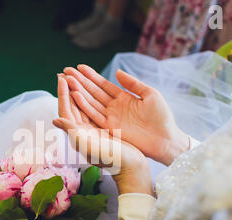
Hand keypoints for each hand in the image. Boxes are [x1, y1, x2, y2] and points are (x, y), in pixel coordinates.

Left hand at [53, 74, 152, 195]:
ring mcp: (93, 130)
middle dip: (68, 88)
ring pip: (83, 106)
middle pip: (72, 106)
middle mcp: (83, 132)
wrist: (132, 169)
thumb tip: (55, 119)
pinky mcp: (104, 130)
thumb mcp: (92, 145)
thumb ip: (73, 132)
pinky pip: (94, 110)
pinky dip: (91, 98)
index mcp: (77, 135)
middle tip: (65, 71)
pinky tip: (92, 89)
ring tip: (75, 76)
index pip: (66, 110)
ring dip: (78, 90)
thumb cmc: (113, 159)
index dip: (62, 93)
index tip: (61, 77)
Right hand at [63, 65, 188, 165]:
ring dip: (79, 91)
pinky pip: (94, 115)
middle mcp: (114, 107)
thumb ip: (133, 83)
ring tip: (67, 80)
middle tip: (66, 71)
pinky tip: (75, 95)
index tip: (79, 67)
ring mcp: (111, 117)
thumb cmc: (162, 117)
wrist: (165, 139)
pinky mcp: (110, 128)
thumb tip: (117, 71)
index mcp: (123, 97)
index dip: (91, 76)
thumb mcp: (150, 94)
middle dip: (80, 81)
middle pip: (93, 92)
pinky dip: (84, 105)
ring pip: (91, 102)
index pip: (103, 84)